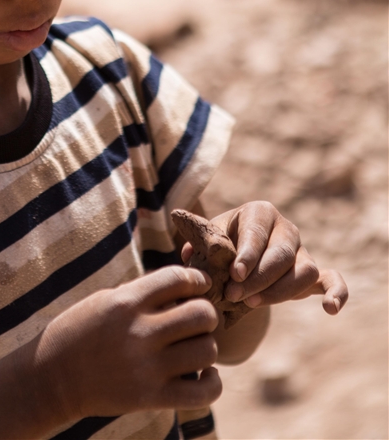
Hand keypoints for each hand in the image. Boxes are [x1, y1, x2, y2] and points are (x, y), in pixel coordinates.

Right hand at [36, 267, 221, 421]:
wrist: (53, 377)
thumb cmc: (81, 331)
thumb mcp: (107, 300)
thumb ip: (144, 292)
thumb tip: (183, 284)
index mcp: (126, 302)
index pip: (178, 278)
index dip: (197, 279)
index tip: (199, 285)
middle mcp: (139, 332)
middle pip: (202, 314)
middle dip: (206, 313)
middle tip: (197, 320)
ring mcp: (146, 367)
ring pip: (207, 350)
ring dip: (206, 346)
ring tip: (195, 348)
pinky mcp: (150, 398)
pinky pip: (203, 392)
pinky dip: (212, 382)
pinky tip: (203, 375)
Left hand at [182, 201, 347, 315]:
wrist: (238, 258)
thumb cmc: (222, 245)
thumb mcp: (209, 239)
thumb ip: (198, 243)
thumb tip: (186, 253)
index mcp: (260, 212)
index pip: (258, 231)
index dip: (248, 253)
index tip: (235, 274)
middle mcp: (285, 228)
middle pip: (281, 253)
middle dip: (259, 277)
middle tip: (234, 295)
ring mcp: (301, 251)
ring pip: (303, 271)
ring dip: (279, 291)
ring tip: (251, 304)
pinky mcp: (313, 274)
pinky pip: (331, 279)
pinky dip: (336, 292)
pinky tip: (329, 309)